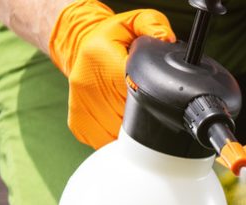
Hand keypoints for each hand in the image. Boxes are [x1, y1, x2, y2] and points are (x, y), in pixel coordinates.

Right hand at [49, 0, 174, 148]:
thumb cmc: (111, 38)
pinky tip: (122, 126)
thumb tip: (167, 39)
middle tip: (151, 108)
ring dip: (131, 134)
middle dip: (144, 117)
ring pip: (116, 136)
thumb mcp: (134, 21)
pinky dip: (117, 139)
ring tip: (138, 117)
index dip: (150, 100)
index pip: (134, 91)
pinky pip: (104, 141)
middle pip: (127, 118)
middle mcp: (88, 85)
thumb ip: (154, 25)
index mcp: (103, 60)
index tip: (158, 101)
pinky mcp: (78, 123)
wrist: (78, 46)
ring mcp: (82, 107)